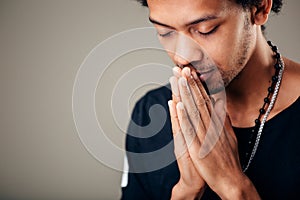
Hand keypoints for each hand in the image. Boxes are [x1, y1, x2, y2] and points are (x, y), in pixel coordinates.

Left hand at [170, 67, 259, 198]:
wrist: (230, 179)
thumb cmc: (228, 159)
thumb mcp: (228, 135)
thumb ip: (224, 120)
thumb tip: (220, 106)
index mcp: (218, 123)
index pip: (207, 100)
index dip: (199, 85)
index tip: (193, 71)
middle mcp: (212, 126)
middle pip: (200, 101)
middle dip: (191, 83)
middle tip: (183, 68)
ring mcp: (205, 136)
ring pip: (195, 110)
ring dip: (187, 94)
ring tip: (180, 78)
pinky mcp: (199, 148)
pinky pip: (191, 130)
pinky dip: (185, 116)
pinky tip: (178, 105)